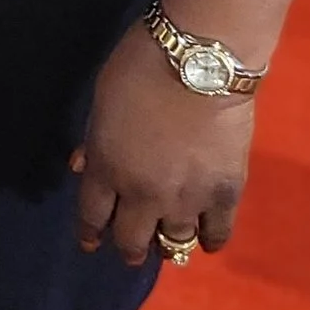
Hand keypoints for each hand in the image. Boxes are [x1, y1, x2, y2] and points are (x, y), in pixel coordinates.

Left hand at [71, 26, 251, 264]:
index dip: (90, 233)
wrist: (200, 60)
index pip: (92, 216)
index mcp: (108, 169)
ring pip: (173, 242)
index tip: (91, 243)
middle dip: (128, 248)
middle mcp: (144, 194)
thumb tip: (84, 166)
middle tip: (132, 249)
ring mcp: (187, 198)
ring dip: (167, 244)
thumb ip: (95, 141)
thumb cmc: (141, 66)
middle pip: (131, 240)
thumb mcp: (102, 100)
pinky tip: (206, 239)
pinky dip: (210, 240)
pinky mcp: (225, 193)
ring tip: (168, 242)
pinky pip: (217, 233)